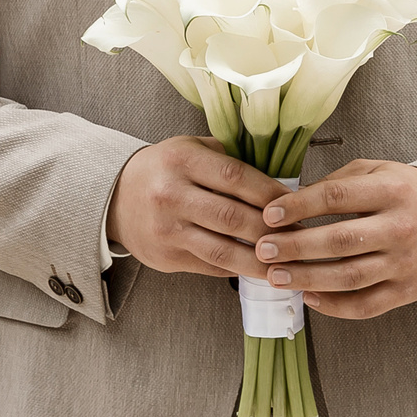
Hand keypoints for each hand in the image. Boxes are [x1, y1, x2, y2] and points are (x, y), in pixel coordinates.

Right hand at [106, 137, 286, 279]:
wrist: (114, 197)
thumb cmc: (164, 170)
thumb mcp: (190, 148)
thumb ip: (228, 158)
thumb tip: (278, 180)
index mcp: (181, 160)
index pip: (236, 177)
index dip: (271, 193)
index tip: (297, 204)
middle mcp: (171, 195)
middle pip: (234, 218)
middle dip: (273, 231)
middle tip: (301, 237)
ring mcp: (167, 230)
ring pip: (224, 251)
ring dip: (261, 260)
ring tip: (287, 264)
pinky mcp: (165, 257)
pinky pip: (211, 266)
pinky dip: (239, 268)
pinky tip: (260, 268)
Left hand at [254, 160, 416, 320]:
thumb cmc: (407, 194)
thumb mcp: (379, 171)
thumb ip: (338, 183)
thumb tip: (292, 202)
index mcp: (392, 191)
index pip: (336, 198)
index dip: (298, 206)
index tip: (270, 214)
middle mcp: (400, 228)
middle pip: (339, 241)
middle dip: (295, 247)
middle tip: (263, 249)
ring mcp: (404, 264)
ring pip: (348, 277)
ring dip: (307, 278)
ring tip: (275, 276)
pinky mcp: (406, 291)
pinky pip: (365, 305)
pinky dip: (334, 306)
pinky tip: (309, 296)